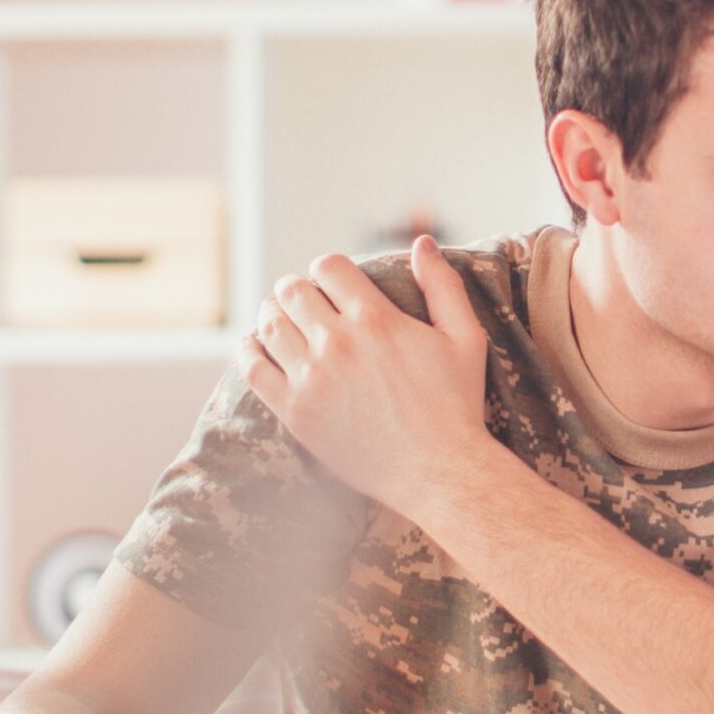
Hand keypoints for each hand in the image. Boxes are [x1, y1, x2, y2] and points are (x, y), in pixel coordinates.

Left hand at [242, 237, 492, 512]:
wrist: (439, 472)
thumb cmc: (457, 405)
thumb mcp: (464, 338)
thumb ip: (442, 284)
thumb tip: (422, 241)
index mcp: (375, 318)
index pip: (328, 266)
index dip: (329, 270)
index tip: (333, 284)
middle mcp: (337, 342)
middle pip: (292, 290)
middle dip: (298, 289)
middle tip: (305, 301)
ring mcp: (311, 378)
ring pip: (270, 323)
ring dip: (273, 314)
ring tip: (283, 321)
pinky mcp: (295, 412)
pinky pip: (253, 368)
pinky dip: (249, 349)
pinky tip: (257, 347)